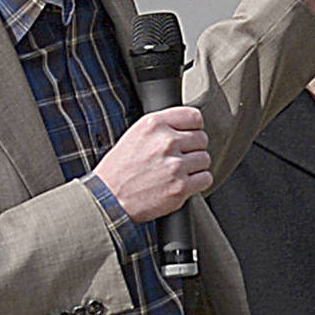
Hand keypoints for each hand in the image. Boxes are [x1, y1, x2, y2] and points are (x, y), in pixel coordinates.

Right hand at [93, 106, 210, 222]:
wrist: (109, 198)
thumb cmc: (119, 168)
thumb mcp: (135, 134)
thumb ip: (161, 126)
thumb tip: (187, 126)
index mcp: (154, 124)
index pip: (194, 116)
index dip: (194, 127)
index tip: (190, 134)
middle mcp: (166, 142)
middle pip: (202, 138)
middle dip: (193, 148)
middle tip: (179, 157)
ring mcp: (175, 165)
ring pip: (205, 159)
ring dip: (196, 166)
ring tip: (178, 171)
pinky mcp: (180, 188)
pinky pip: (205, 178)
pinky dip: (197, 182)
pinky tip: (183, 182)